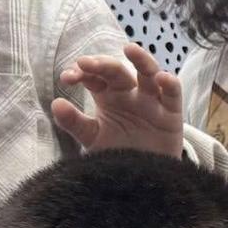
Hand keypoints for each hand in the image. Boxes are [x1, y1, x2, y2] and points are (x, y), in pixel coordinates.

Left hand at [52, 43, 184, 157]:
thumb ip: (74, 123)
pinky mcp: (171, 114)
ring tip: (130, 49)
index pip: (94, 77)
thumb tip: (55, 104)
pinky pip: (173, 94)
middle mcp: (129, 94)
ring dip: (141, 60)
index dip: (81, 73)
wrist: (142, 178)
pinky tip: (161, 78)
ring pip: (149, 73)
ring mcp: (151, 102)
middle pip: (118, 72)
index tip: (68, 78)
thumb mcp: (92, 138)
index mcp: (108, 97)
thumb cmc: (117, 154)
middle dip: (103, 64)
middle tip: (86, 63)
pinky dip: (170, 83)